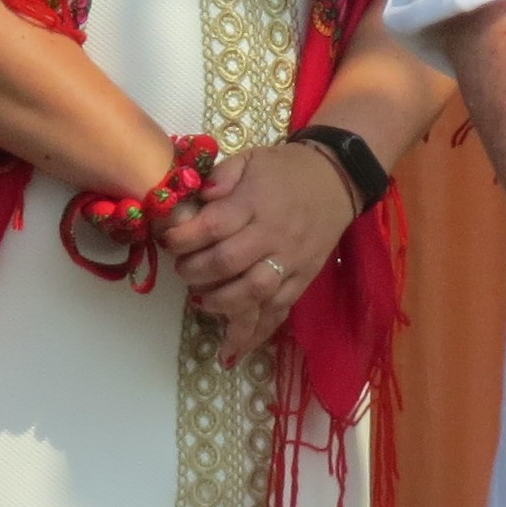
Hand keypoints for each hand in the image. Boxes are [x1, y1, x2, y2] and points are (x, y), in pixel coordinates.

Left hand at [158, 145, 357, 368]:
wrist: (337, 179)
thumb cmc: (285, 169)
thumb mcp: (249, 158)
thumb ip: (219, 177)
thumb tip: (195, 198)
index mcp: (256, 201)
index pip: (213, 226)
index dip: (184, 238)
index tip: (168, 241)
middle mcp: (274, 233)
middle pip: (228, 263)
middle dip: (195, 272)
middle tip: (182, 270)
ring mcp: (290, 260)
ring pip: (253, 292)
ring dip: (220, 303)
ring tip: (201, 301)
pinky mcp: (303, 278)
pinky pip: (279, 309)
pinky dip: (255, 331)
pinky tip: (233, 348)